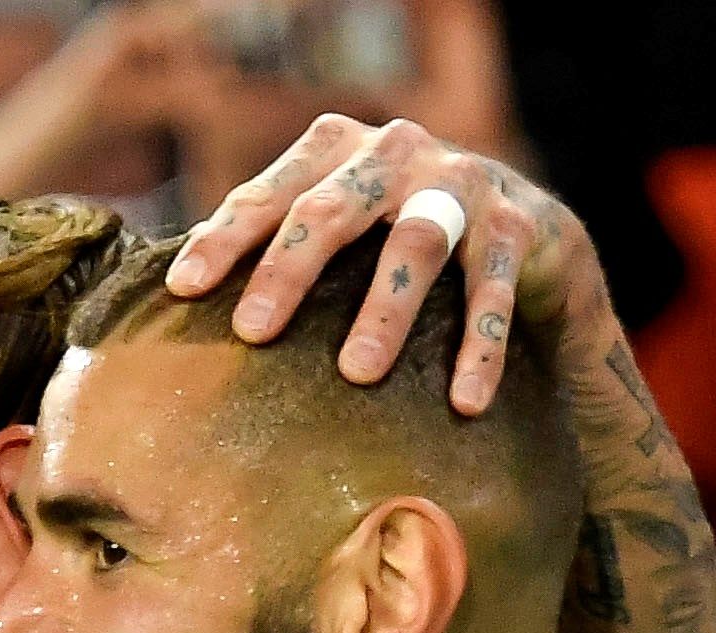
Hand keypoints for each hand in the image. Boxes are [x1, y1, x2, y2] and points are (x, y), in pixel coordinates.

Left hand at [166, 112, 592, 410]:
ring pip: (417, 244)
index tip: (184, 290)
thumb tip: (185, 278)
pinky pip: (492, 292)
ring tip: (355, 374)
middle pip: (332, 209)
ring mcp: (463, 184)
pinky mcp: (519, 226)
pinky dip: (479, 349)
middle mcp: (397, 151)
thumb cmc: (408, 232)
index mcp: (339, 146)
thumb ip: (284, 232)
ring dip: (384, 312)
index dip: (226, 239)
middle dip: (289, 271)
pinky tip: (463, 402)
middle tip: (253, 333)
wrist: (530, 230)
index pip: (271, 192)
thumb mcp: (346, 221)